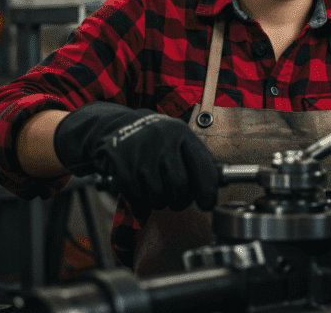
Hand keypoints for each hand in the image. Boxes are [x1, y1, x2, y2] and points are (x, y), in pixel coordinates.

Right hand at [53, 102, 218, 217]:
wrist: (112, 126)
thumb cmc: (152, 138)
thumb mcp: (176, 139)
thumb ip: (195, 159)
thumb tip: (218, 185)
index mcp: (182, 133)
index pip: (204, 166)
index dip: (208, 191)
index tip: (207, 203)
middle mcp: (163, 140)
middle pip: (181, 185)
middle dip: (181, 201)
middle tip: (178, 201)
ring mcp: (142, 151)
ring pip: (158, 195)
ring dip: (159, 202)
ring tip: (156, 192)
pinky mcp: (122, 165)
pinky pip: (138, 197)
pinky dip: (140, 203)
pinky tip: (140, 193)